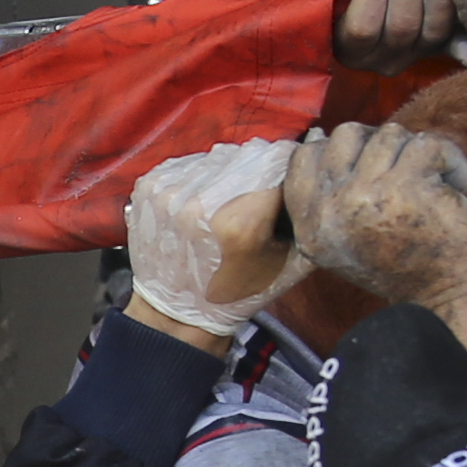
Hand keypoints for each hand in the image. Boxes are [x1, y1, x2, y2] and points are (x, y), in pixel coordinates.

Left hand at [119, 136, 299, 342]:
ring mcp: (171, 189)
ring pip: (219, 155)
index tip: (289, 178)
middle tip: (258, 195)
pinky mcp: (150, 185)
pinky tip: (201, 203)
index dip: (290, 165)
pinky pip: (190, 162)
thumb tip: (316, 173)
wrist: (176, 313)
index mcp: (241, 220)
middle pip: (249, 153)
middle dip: (261, 169)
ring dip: (230, 171)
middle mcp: (202, 197)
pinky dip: (201, 176)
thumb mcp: (289, 263)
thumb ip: (307, 218)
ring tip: (227, 201)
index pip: (279, 158)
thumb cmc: (239, 292)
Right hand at [284, 120, 466, 306]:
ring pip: (389, 135)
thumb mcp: (344, 240)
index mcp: (310, 224)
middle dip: (382, 144)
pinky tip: (460, 184)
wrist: (447, 300)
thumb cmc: (403, 267)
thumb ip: (330, 197)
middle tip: (407, 169)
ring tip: (436, 182)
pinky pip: (427, 144)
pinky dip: (452, 160)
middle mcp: (330, 209)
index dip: (341, 150)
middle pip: (347, 134)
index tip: (374, 167)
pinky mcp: (406, 186)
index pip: (305, 156)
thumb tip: (324, 137)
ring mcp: (366, 196)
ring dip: (419, 153)